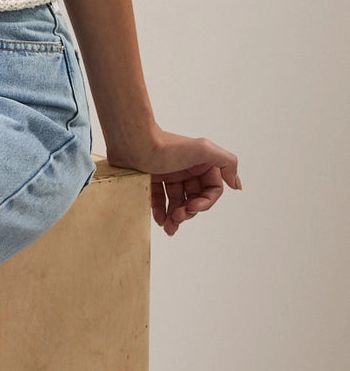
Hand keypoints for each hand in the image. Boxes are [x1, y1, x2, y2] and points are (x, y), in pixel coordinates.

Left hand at [107, 128, 240, 236]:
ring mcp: (169, 173)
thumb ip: (227, 163)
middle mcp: (186, 168)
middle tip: (177, 219)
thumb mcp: (203, 149)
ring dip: (175, 217)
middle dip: (188, 212)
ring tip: (168, 227)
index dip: (205, 202)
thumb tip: (237, 185)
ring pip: (177, 201)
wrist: (134, 143)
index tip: (192, 207)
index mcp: (201, 162)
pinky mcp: (152, 177)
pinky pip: (160, 198)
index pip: (212, 190)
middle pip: (194, 198)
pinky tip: (158, 219)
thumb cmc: (167, 146)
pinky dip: (160, 211)